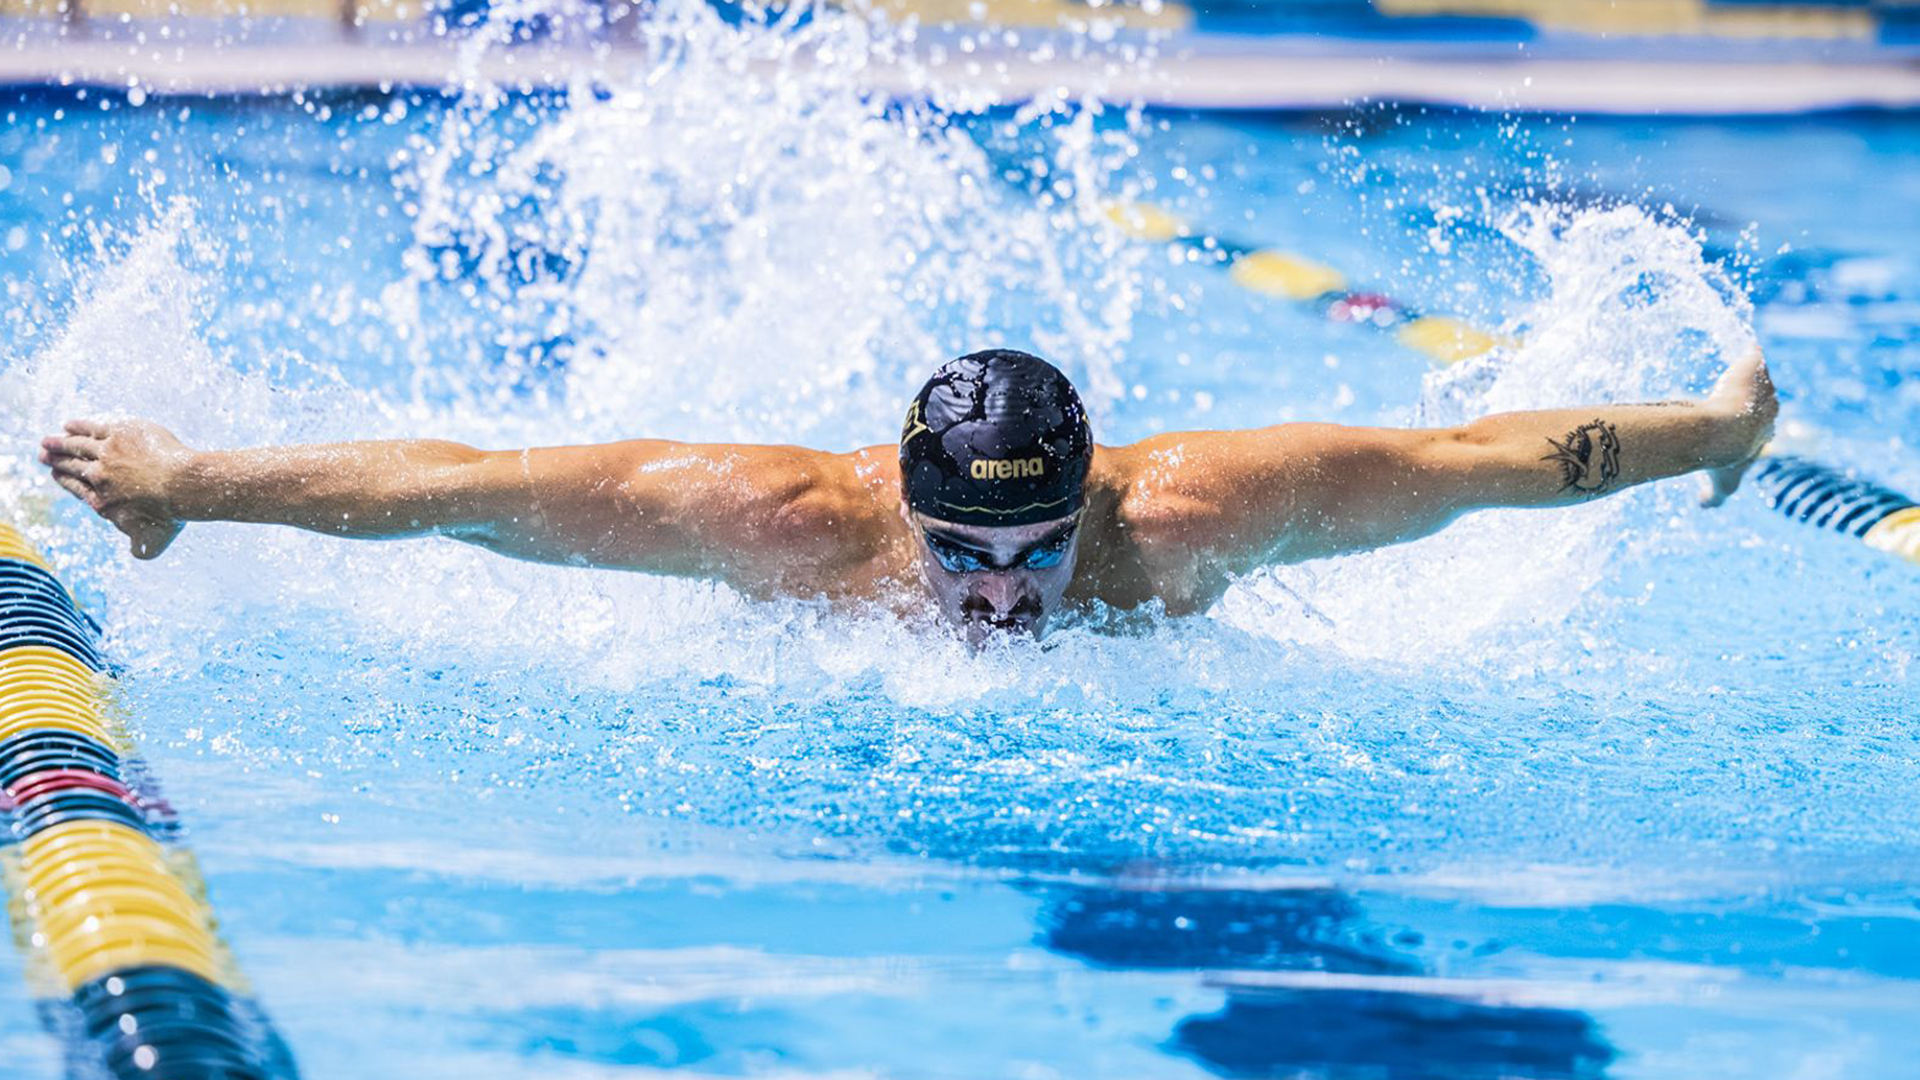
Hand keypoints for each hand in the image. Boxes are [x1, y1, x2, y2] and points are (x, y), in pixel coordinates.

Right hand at [39, 419, 192, 558]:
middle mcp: (99, 477)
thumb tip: (137, 554)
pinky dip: (78, 427)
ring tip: (47, 441)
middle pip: (72, 466)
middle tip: (43, 454)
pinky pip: (92, 429)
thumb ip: (141, 549)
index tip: (55, 474)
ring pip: (77, 446)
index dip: (64, 480)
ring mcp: (108, 454)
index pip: (77, 487)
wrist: (183, 486)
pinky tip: (69, 425)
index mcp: (102, 502)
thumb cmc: (170, 515)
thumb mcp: (153, 541)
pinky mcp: (119, 433)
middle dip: (55, 460)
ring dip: (59, 443)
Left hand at [1698, 346, 1776, 507]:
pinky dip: (1752, 354)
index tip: (1735, 419)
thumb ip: (1714, 498)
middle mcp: (1771, 408)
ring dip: (1749, 374)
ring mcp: (1765, 386)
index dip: (1748, 421)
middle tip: (1734, 394)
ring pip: (1759, 377)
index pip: (1762, 423)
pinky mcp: (1756, 366)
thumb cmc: (1721, 458)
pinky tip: (1746, 350)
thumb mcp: (1723, 486)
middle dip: (1751, 395)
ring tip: (1736, 370)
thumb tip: (1703, 503)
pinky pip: (1755, 356)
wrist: (1719, 432)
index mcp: (1766, 430)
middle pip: (1763, 398)